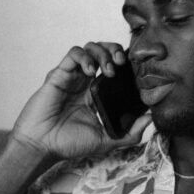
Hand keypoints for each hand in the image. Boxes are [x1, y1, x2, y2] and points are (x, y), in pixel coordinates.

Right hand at [9, 43, 151, 161]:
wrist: (42, 146)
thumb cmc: (69, 144)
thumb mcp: (106, 141)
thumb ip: (130, 133)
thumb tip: (151, 119)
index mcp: (97, 95)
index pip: (115, 70)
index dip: (126, 65)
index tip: (135, 70)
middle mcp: (85, 83)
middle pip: (104, 52)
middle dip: (115, 51)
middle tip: (121, 63)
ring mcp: (72, 77)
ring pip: (90, 48)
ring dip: (102, 52)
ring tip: (108, 69)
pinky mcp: (59, 74)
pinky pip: (73, 54)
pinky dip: (85, 57)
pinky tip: (91, 71)